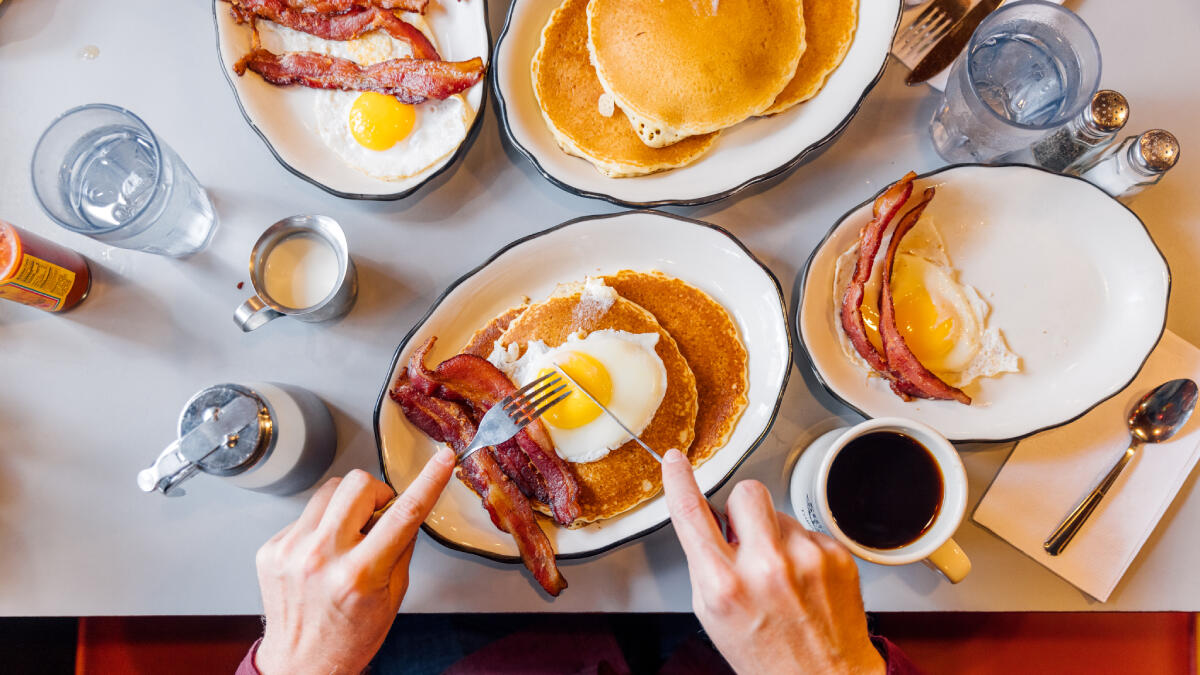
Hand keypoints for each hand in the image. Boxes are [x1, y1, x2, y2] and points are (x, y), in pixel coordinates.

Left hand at [254, 449, 454, 674]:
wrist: (301, 664)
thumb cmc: (350, 636)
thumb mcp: (393, 596)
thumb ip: (400, 547)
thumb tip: (405, 508)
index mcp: (359, 574)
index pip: (403, 515)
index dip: (429, 482)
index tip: (443, 461)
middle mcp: (322, 558)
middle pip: (358, 484)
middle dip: (376, 494)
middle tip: (378, 517)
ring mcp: (292, 551)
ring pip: (329, 490)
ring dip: (347, 506)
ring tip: (348, 537)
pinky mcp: (272, 549)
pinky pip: (306, 514)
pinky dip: (322, 526)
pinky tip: (323, 554)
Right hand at [661, 449, 884, 674]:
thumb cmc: (766, 655)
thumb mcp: (713, 614)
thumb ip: (707, 564)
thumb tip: (712, 520)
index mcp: (725, 585)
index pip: (691, 515)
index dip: (679, 481)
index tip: (675, 461)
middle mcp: (766, 568)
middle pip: (746, 492)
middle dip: (741, 508)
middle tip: (745, 537)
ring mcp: (806, 559)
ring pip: (779, 512)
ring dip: (774, 534)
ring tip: (781, 575)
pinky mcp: (836, 556)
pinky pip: (807, 531)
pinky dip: (801, 550)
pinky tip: (803, 581)